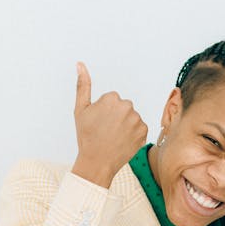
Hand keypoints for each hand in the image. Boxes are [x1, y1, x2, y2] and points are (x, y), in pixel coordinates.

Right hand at [71, 62, 147, 186]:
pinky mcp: (144, 131)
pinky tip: (123, 141)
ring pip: (131, 117)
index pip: (112, 99)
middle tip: (106, 130)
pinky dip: (133, 134)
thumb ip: (82, 85)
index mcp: (112, 98)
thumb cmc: (86, 135)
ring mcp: (137, 119)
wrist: (97, 162)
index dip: (104, 111)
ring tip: (114, 137)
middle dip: (116, 116)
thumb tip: (80, 64)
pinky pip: (139, 127)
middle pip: (123, 107)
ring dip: (125, 125)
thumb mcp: (80, 109)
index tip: (98, 122)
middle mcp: (127, 106)